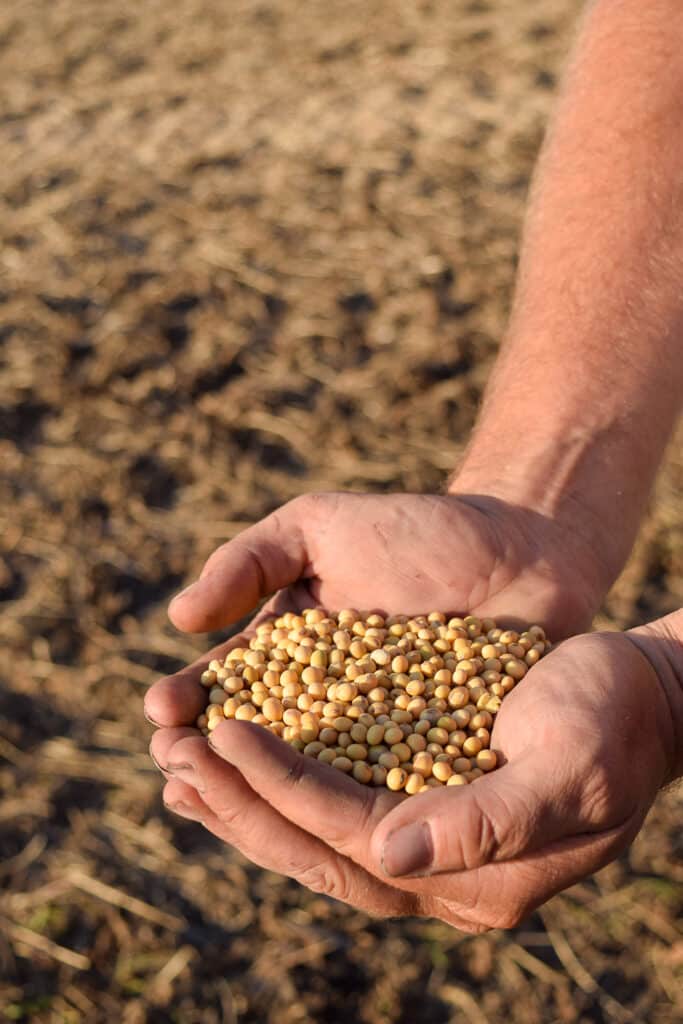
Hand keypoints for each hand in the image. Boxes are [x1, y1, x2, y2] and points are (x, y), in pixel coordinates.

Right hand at [145, 487, 605, 811]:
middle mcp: (323, 709)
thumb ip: (250, 561)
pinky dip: (351, 814)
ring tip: (220, 801)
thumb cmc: (415, 530)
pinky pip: (384, 797)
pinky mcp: (429, 769)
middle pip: (255, 745)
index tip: (162, 713)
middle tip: (177, 764)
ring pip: (308, 783)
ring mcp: (374, 743)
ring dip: (261, 796)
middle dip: (210, 758)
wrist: (518, 547)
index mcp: (290, 656)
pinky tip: (321, 828)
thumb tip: (179, 618)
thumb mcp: (320, 526)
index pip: (226, 687)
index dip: (190, 702)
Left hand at [148, 626, 676, 929]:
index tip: (223, 732)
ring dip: (244, 801)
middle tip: (172, 756)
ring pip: (315, 835)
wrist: (639, 694)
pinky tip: (238, 757)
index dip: (284, 789)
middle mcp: (442, 875)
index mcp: (477, 878)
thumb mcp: (572, 765)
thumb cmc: (614, 719)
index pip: (353, 837)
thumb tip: (385, 855)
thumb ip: (490, 819)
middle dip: (240, 804)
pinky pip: (334, 803)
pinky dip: (281, 783)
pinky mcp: (418, 802)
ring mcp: (427, 843)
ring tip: (179, 766)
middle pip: (318, 850)